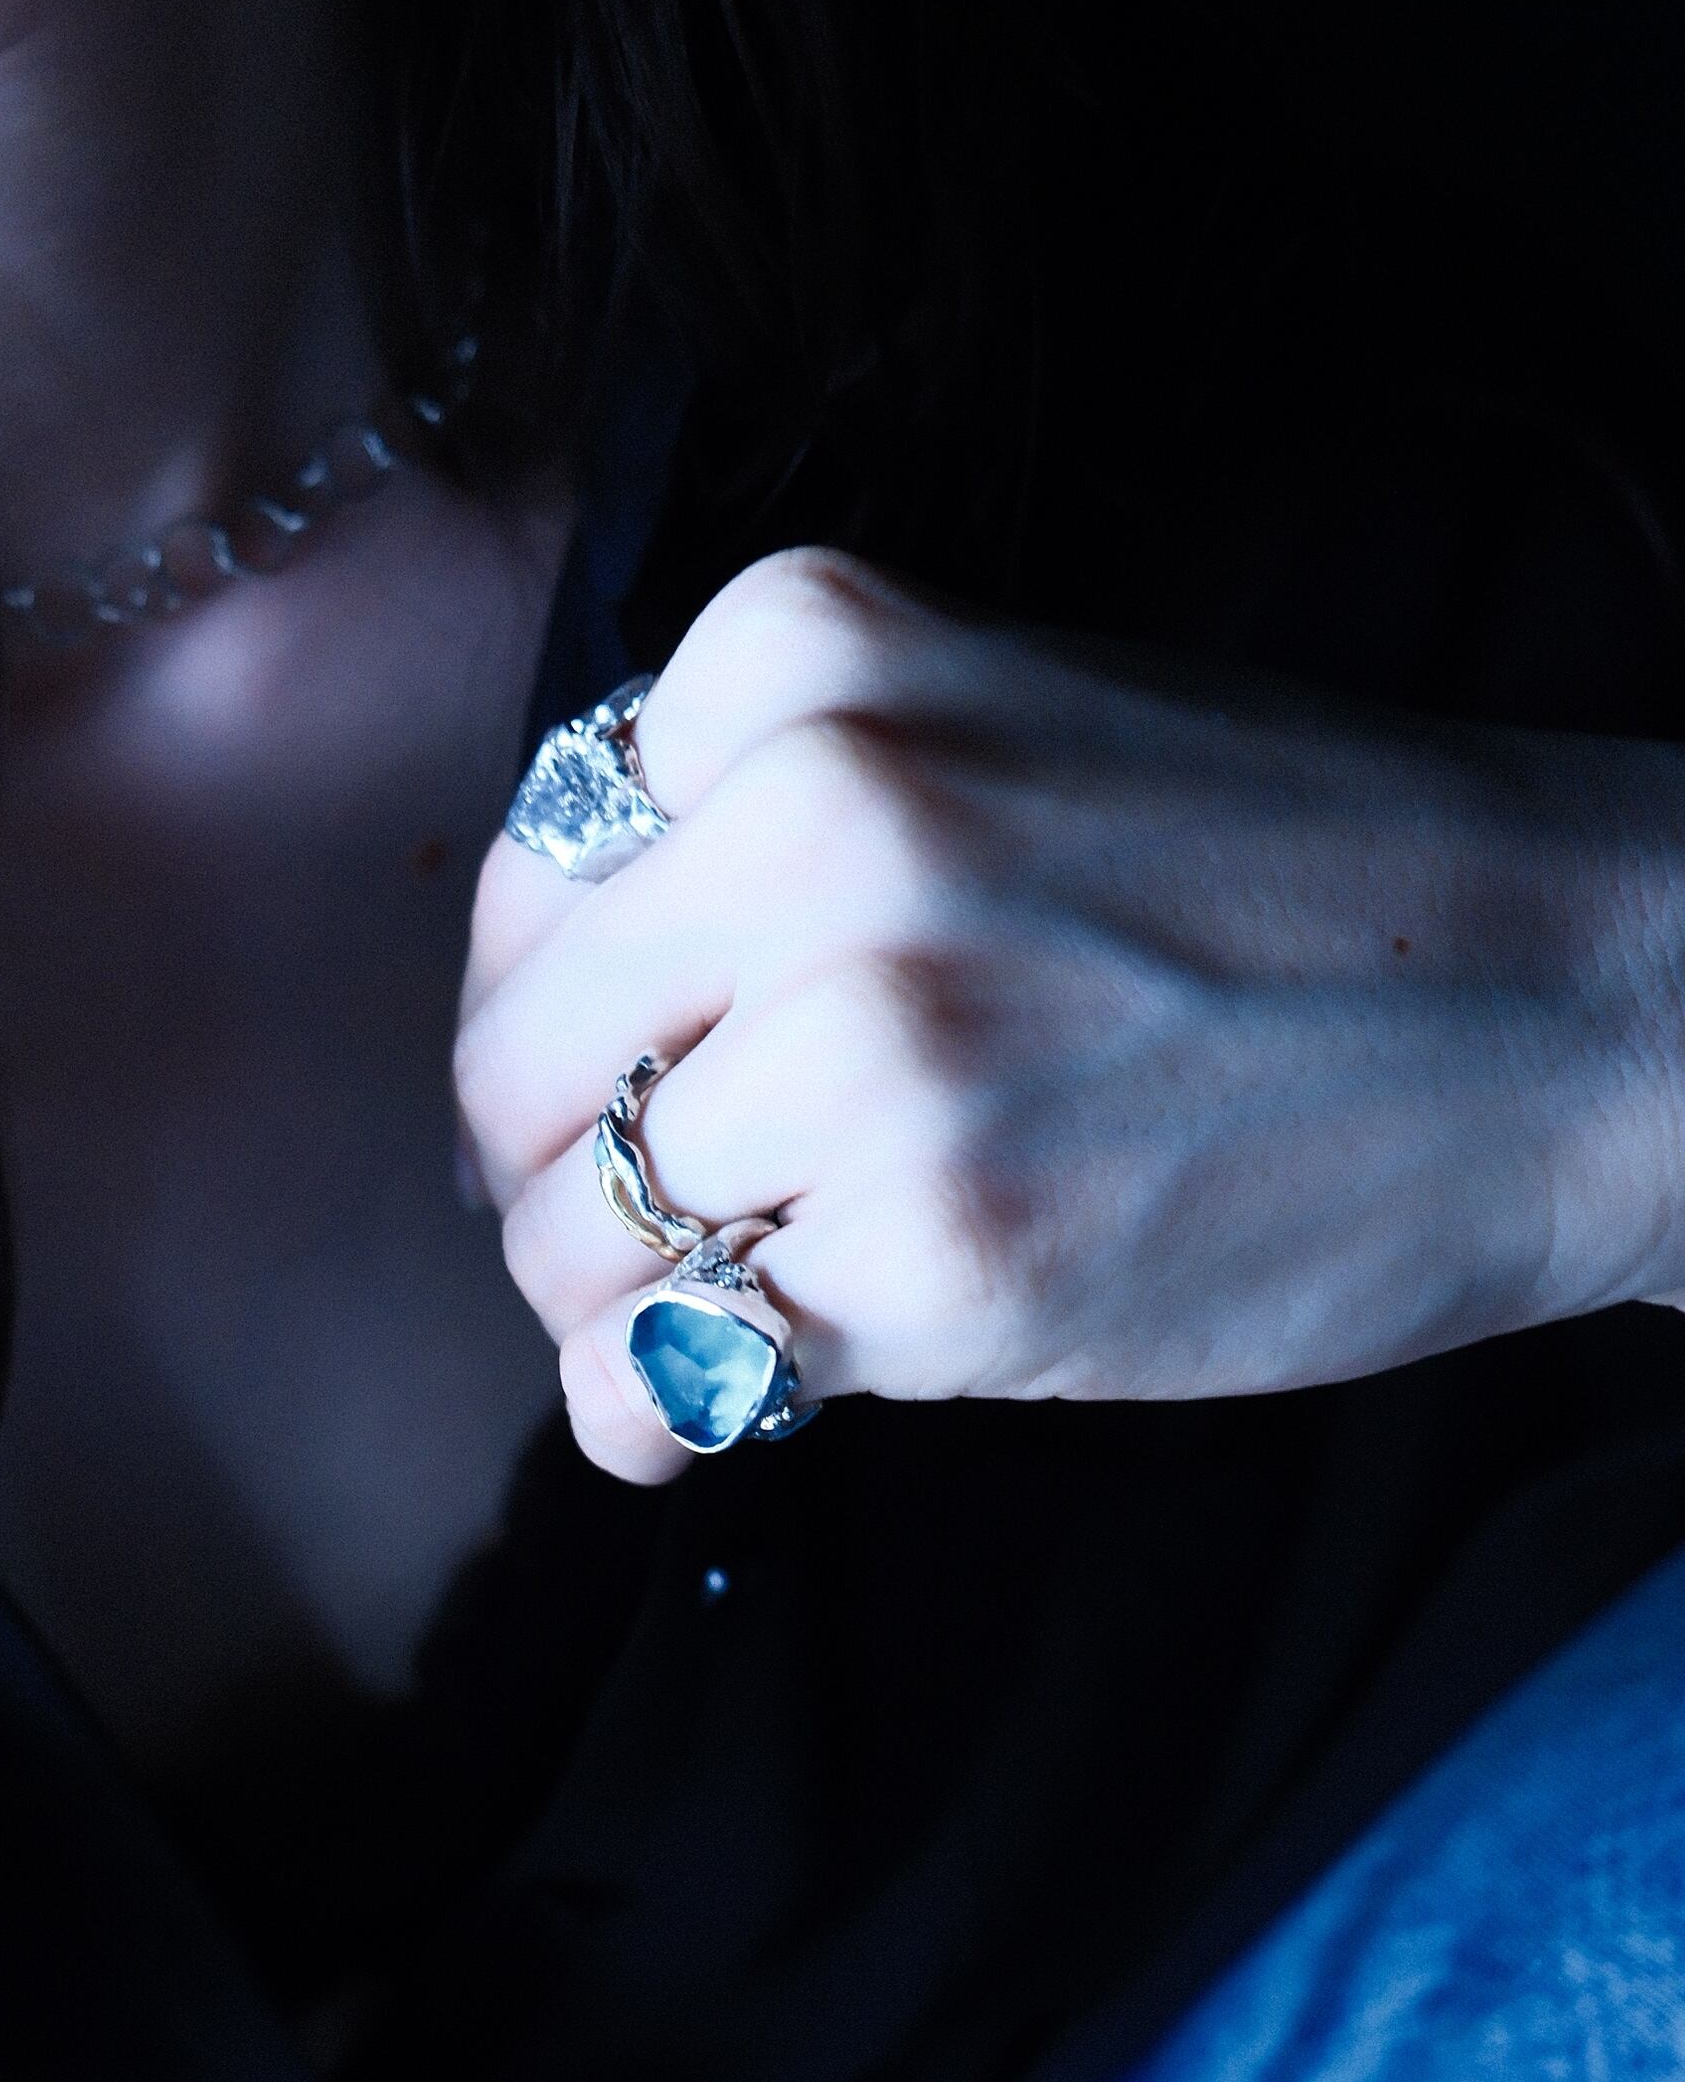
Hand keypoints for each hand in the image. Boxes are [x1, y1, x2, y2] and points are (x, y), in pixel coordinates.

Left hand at [459, 551, 1684, 1477]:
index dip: (561, 1013)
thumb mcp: (998, 729)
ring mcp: (875, 1053)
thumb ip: (758, 824)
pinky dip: (657, 1416)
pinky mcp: (941, 1257)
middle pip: (515, 1074)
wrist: (1566, 1005)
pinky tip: (723, 1402)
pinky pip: (662, 1377)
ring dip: (622, 1306)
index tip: (634, 1074)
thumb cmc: (1283, 882)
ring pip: (571, 1241)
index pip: (533, 884)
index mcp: (803, 665)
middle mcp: (816, 829)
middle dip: (550, 1176)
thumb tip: (537, 1031)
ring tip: (750, 1296)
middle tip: (655, 1221)